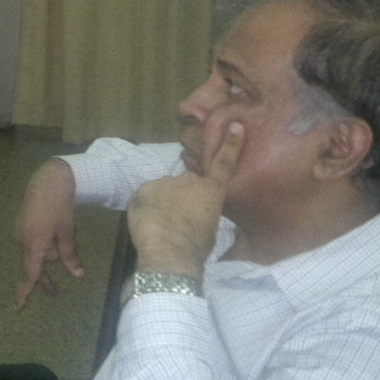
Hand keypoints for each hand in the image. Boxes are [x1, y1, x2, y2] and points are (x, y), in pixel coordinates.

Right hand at [14, 158, 82, 308]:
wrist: (48, 179)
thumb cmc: (59, 206)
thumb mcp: (67, 232)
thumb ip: (70, 255)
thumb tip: (77, 275)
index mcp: (33, 244)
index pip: (29, 274)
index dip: (25, 292)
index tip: (18, 307)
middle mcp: (23, 240)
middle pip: (33, 265)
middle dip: (44, 277)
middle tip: (55, 291)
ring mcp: (20, 231)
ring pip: (35, 252)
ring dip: (47, 255)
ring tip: (64, 246)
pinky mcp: (22, 223)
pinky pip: (32, 241)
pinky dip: (43, 244)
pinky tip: (54, 233)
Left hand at [126, 122, 243, 277]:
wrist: (170, 253)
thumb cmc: (196, 248)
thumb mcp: (211, 229)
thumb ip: (204, 211)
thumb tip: (196, 212)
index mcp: (211, 192)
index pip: (223, 165)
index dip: (230, 145)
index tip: (236, 126)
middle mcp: (189, 181)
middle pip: (184, 184)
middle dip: (181, 196)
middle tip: (177, 218)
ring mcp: (165, 182)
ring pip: (162, 190)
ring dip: (162, 202)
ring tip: (161, 224)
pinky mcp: (143, 189)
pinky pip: (145, 197)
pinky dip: (146, 207)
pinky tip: (148, 224)